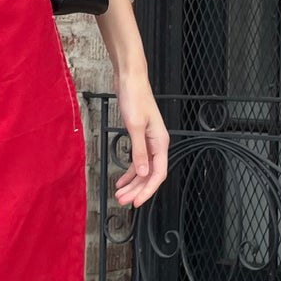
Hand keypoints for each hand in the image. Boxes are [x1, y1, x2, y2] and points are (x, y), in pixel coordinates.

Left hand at [113, 70, 168, 207]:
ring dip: (132, 183)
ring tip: (120, 193)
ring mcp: (149, 140)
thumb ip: (139, 151)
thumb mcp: (134, 126)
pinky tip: (121, 179)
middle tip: (122, 201)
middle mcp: (157, 144)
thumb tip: (143, 173)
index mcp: (160, 142)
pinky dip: (130, 171)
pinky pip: (138, 159)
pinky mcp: (140, 136)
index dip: (147, 190)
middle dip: (137, 190)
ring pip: (143, 169)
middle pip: (150, 174)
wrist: (130, 78)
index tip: (136, 202)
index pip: (158, 174)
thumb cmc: (134, 97)